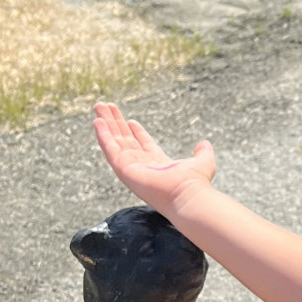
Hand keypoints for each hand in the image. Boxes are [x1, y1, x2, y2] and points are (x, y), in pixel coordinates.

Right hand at [93, 101, 215, 216]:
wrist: (186, 195)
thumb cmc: (194, 183)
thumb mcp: (202, 162)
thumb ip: (203, 153)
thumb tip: (205, 144)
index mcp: (158, 163)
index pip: (143, 144)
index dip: (136, 132)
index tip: (130, 120)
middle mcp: (142, 165)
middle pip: (125, 140)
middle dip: (116, 123)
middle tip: (108, 107)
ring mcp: (130, 167)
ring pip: (115, 141)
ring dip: (106, 124)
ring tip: (99, 106)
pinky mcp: (123, 168)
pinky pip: (110, 149)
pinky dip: (103, 135)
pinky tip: (97, 121)